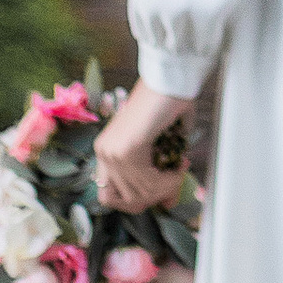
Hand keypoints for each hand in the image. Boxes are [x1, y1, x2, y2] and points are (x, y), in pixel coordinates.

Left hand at [94, 78, 194, 210]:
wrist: (169, 78)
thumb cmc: (165, 104)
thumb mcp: (159, 146)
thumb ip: (158, 175)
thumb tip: (168, 203)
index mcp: (105, 150)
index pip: (109, 197)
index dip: (136, 201)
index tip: (161, 195)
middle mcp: (103, 152)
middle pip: (125, 200)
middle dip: (156, 196)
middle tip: (174, 181)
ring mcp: (112, 152)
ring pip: (139, 194)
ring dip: (166, 187)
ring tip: (179, 169)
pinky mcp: (126, 149)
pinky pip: (149, 182)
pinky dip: (169, 181)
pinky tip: (178, 166)